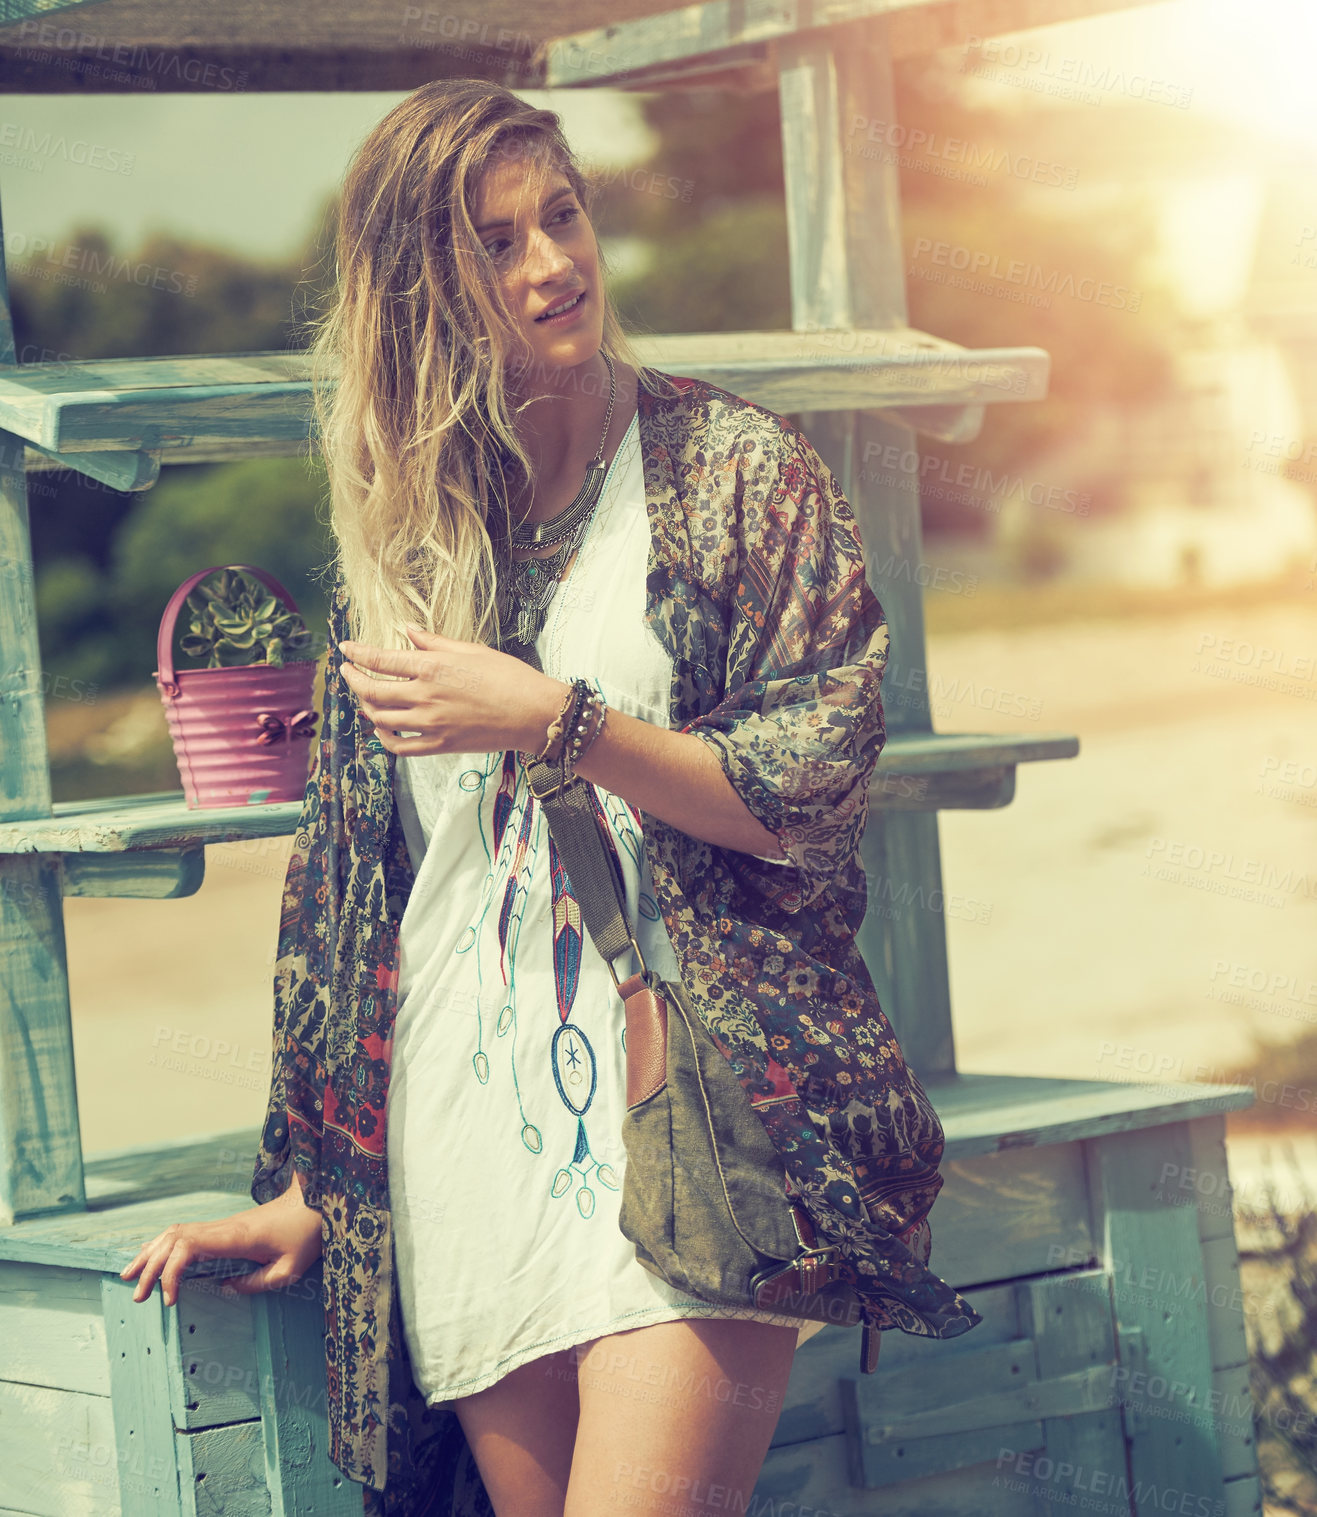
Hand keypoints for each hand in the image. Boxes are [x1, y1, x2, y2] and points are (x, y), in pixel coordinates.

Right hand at [119, 1173, 323, 1307]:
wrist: (316, 1202)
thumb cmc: (306, 1235)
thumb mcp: (289, 1269)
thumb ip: (256, 1283)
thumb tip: (226, 1289)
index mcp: (235, 1237)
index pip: (187, 1247)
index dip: (170, 1272)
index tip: (169, 1300)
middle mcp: (222, 1227)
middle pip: (173, 1239)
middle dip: (150, 1267)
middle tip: (136, 1296)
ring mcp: (222, 1224)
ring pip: (175, 1232)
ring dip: (151, 1253)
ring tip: (129, 1275)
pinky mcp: (225, 1227)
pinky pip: (187, 1232)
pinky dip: (165, 1244)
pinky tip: (152, 1255)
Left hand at [338, 623, 567, 756]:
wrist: (533, 713)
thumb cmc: (508, 676)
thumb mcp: (471, 650)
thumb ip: (434, 642)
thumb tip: (408, 631)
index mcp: (432, 667)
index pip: (381, 660)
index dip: (357, 654)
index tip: (345, 649)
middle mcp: (425, 696)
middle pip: (373, 691)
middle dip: (354, 680)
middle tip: (348, 672)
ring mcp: (430, 723)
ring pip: (381, 718)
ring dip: (367, 707)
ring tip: (366, 697)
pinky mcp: (440, 744)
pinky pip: (399, 746)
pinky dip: (384, 738)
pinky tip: (382, 729)